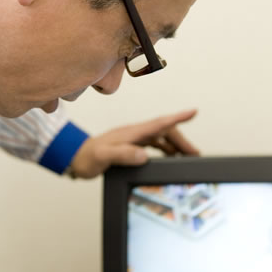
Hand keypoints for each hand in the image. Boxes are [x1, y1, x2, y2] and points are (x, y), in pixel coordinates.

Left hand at [68, 108, 199, 178]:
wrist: (75, 158)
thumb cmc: (87, 158)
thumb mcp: (103, 157)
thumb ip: (122, 154)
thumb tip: (143, 156)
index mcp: (131, 133)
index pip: (158, 123)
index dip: (177, 117)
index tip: (193, 112)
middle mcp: (134, 134)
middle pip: (165, 132)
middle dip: (182, 140)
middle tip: (195, 153)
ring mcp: (133, 139)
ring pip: (161, 139)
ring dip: (175, 146)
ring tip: (187, 158)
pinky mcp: (131, 147)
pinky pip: (154, 145)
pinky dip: (166, 150)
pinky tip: (170, 159)